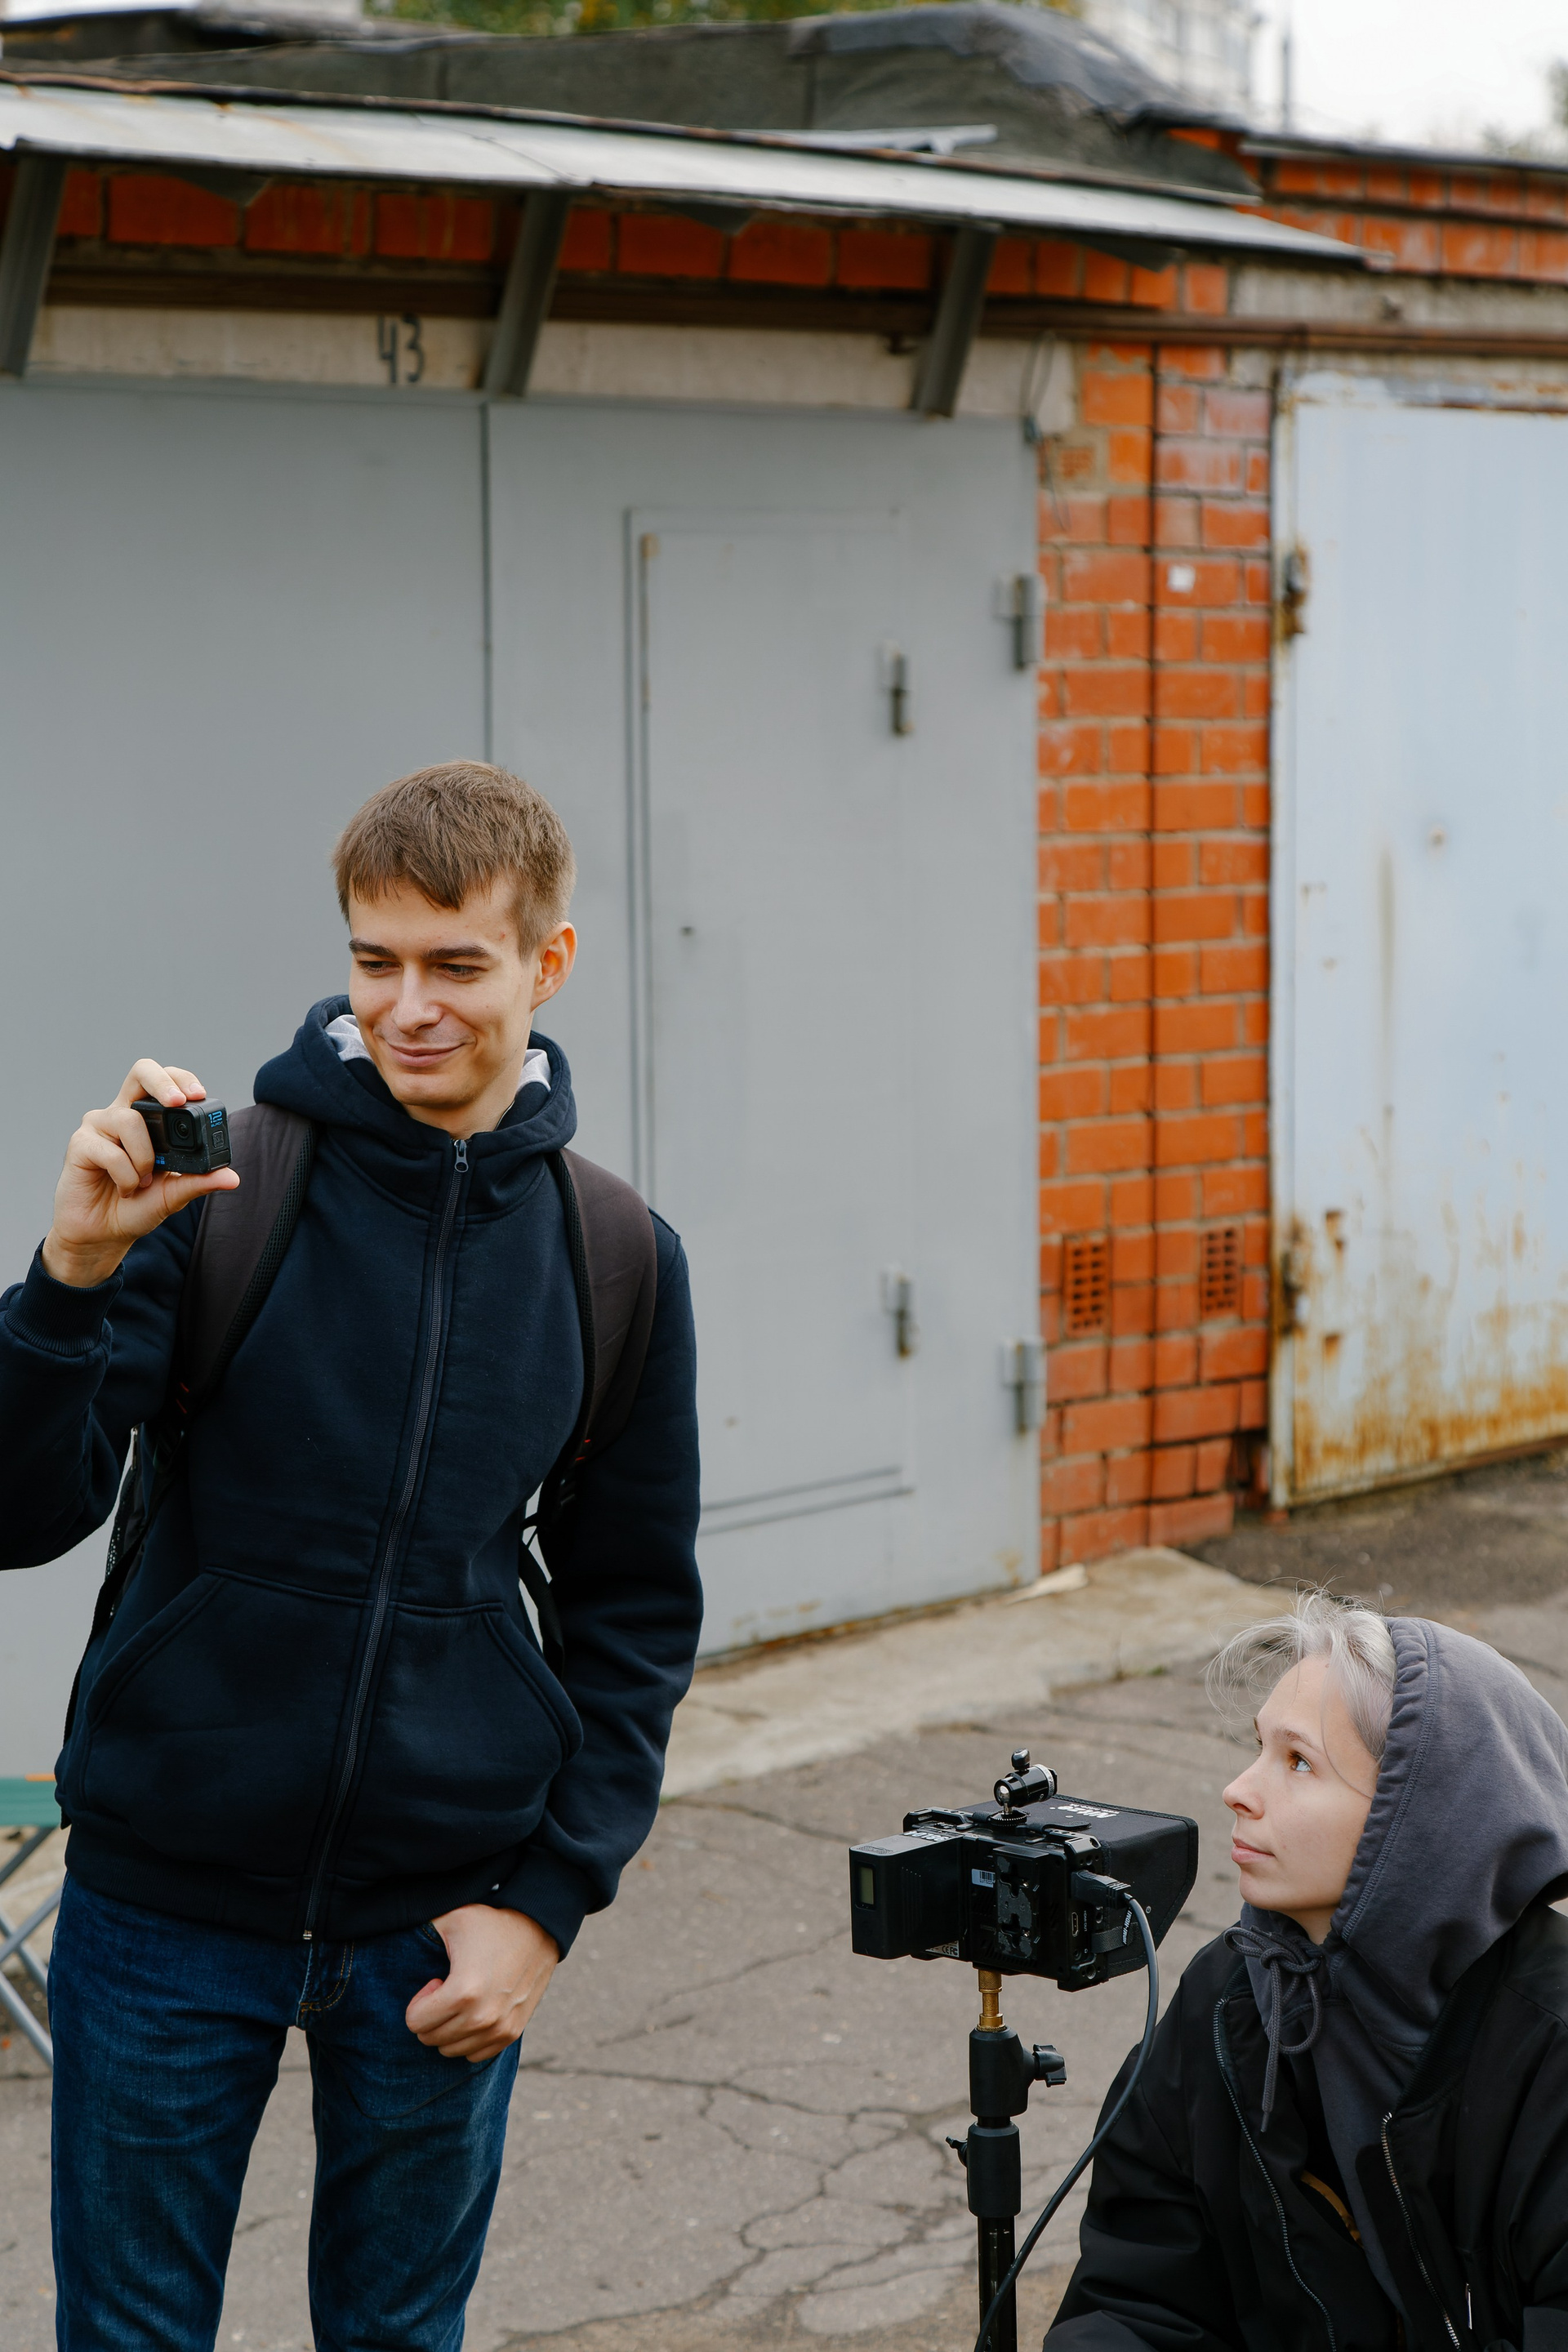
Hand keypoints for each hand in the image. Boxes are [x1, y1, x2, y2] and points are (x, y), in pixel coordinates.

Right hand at [41, 1059, 239, 1289]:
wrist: (104, 1234)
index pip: (165, 1081)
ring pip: (129, 1120)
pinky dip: (126, 1175)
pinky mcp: (80, 1144)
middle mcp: (123, 1114)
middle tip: (178, 1103)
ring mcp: (100, 1126)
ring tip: (143, 1182)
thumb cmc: (136, 1207)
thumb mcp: (175, 1194)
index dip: (182, 1079)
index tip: (199, 1095)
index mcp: (149, 1119)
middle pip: (142, 1070)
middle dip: (163, 1083)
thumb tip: (232, 1177)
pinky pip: (110, 1151)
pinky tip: (125, 1189)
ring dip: (144, 1158)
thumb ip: (200, 1181)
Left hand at [405, 1904, 558, 2063]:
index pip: (415, 2023)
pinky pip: (473, 2055)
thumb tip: (384, 1929)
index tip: (436, 1980)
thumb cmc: (490, 1923)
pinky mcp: (511, 2034)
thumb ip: (419, 1928)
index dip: (420, 2001)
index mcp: (462, 1993)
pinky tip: (477, 2010)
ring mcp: (499, 2029)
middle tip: (449, 1988)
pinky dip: (467, 2039)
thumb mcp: (452, 1918)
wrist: (539, 1929)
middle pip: (430, 2039)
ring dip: (449, 2029)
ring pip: (450, 2051)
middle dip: (432, 2015)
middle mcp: (481, 2018)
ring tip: (464, 1998)